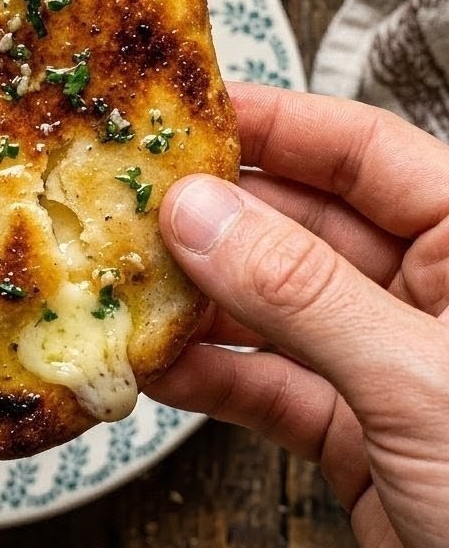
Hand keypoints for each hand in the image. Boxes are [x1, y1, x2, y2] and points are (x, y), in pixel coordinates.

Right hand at [147, 82, 448, 547]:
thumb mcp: (416, 381)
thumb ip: (300, 293)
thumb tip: (200, 215)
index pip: (363, 153)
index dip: (277, 124)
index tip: (192, 114)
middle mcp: (427, 297)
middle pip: (303, 226)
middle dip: (218, 218)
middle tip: (134, 206)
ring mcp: (385, 365)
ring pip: (273, 308)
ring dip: (200, 303)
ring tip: (129, 286)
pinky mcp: (357, 434)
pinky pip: (268, 385)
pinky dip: (212, 377)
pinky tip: (159, 366)